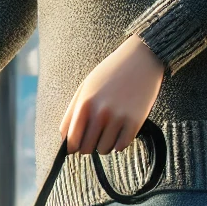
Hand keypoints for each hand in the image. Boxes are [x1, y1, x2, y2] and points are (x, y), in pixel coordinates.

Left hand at [62, 35, 164, 154]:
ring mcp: (118, 118)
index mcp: (85, 105)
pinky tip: (120, 131)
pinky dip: (119, 143)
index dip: (73, 147)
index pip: (72, 142)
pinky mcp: (135, 121)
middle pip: (86, 149)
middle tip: (95, 135)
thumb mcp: (84, 88)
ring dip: (104, 144)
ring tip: (108, 131)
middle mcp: (100, 113)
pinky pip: (121, 146)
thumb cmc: (110, 72)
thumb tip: (63, 140)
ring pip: (103, 149)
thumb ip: (71, 114)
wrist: (143, 56)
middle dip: (88, 145)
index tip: (77, 144)